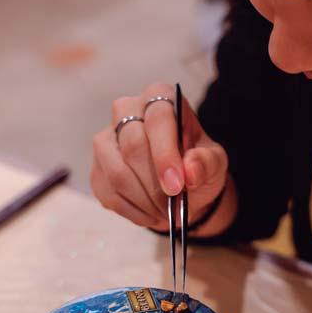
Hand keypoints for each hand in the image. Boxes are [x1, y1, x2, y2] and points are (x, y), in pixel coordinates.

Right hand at [91, 83, 228, 231]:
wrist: (182, 184)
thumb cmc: (198, 164)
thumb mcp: (214, 162)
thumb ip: (207, 163)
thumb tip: (190, 171)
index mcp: (161, 98)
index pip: (158, 119)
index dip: (165, 154)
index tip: (176, 186)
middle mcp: (128, 110)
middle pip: (133, 145)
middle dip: (155, 184)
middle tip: (174, 206)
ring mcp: (107, 139)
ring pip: (117, 171)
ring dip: (144, 200)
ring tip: (165, 212)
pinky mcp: (96, 167)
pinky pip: (108, 192)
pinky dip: (133, 211)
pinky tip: (151, 214)